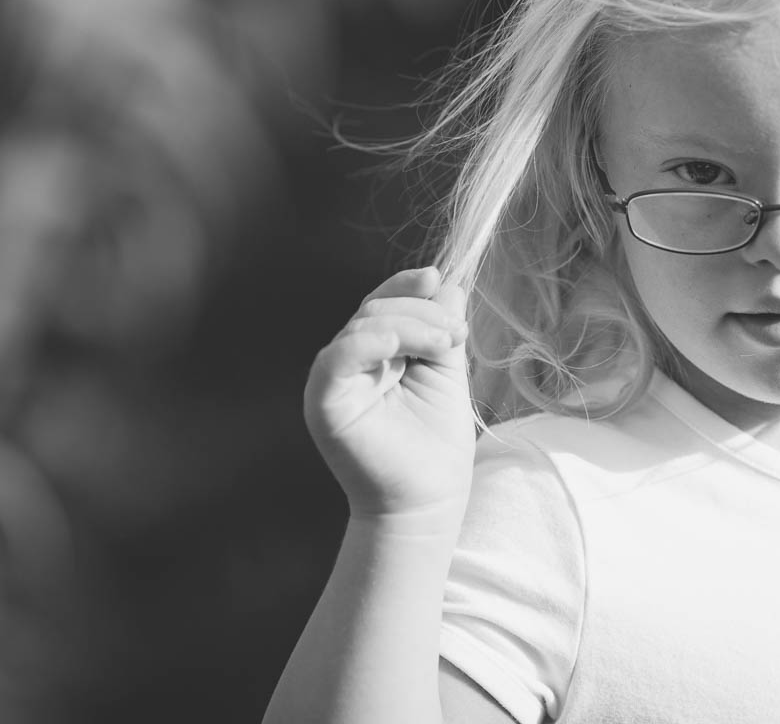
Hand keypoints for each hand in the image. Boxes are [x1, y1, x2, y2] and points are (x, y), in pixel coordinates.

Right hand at [304, 267, 474, 526]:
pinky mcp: (325, 403)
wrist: (427, 500)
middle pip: (376, 310)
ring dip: (409, 325)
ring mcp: (335, 381)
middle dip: (421, 312)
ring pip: (362, 326)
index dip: (406, 286)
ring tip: (443, 345)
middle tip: (454, 335)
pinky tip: (393, 345)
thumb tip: (448, 284)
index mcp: (374, 353)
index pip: (383, 304)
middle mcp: (350, 362)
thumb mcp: (445, 372)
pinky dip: (364, 343)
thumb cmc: (435, 442)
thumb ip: (441, 329)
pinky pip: (336, 359)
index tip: (436, 279)